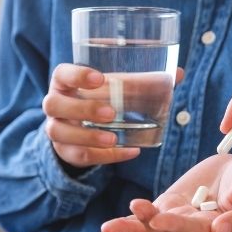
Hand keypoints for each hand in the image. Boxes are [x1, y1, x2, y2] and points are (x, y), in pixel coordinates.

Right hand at [43, 64, 182, 167]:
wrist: (80, 125)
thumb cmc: (100, 97)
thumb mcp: (116, 87)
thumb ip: (143, 81)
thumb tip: (178, 74)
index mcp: (65, 82)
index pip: (62, 74)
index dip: (76, 75)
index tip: (100, 78)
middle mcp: (55, 103)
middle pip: (54, 104)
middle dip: (83, 109)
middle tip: (111, 113)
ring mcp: (56, 128)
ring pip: (59, 132)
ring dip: (87, 136)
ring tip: (113, 139)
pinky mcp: (65, 150)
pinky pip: (79, 156)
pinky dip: (104, 157)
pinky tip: (128, 152)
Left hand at [100, 154, 231, 231]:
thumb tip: (220, 231)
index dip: (176, 227)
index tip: (161, 218)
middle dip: (149, 226)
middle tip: (136, 210)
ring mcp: (179, 222)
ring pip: (153, 231)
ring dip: (133, 228)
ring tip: (110, 227)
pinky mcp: (169, 208)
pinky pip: (148, 218)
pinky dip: (131, 221)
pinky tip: (111, 227)